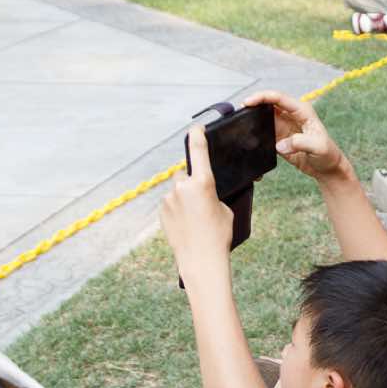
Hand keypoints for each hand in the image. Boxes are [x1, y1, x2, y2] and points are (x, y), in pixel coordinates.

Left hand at [160, 123, 235, 282]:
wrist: (200, 259)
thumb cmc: (218, 235)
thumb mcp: (224, 209)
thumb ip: (212, 195)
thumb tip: (202, 194)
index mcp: (203, 183)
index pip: (199, 152)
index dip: (197, 136)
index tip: (195, 128)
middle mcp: (183, 187)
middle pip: (185, 175)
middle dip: (191, 183)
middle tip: (201, 202)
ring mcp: (169, 199)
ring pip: (177, 191)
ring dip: (184, 200)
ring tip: (195, 220)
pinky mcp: (162, 211)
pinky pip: (170, 204)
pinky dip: (177, 210)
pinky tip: (186, 225)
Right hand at [245, 91, 346, 178]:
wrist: (328, 168)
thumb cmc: (328, 154)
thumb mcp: (318, 147)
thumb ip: (300, 143)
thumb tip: (279, 145)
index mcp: (302, 111)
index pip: (279, 98)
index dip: (263, 97)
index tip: (248, 102)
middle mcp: (292, 115)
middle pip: (268, 104)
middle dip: (254, 104)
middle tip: (240, 110)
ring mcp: (284, 126)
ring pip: (264, 117)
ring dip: (253, 117)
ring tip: (240, 121)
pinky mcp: (279, 138)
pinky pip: (264, 131)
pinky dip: (255, 132)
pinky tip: (247, 135)